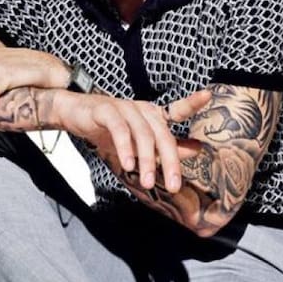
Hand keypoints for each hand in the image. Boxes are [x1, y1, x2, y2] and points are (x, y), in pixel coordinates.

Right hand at [53, 88, 212, 192]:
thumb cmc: (109, 129)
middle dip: (170, 161)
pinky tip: (128, 165)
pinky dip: (125, 147)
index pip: (177, 109)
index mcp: (153, 115)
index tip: (208, 95)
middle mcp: (142, 109)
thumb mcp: (140, 142)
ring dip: (147, 160)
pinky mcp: (106, 110)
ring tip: (149, 182)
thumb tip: (199, 149)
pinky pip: (119, 129)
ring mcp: (124, 108)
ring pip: (142, 134)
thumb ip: (168, 146)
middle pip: (162, 134)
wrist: (74, 113)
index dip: (192, 103)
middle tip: (174, 186)